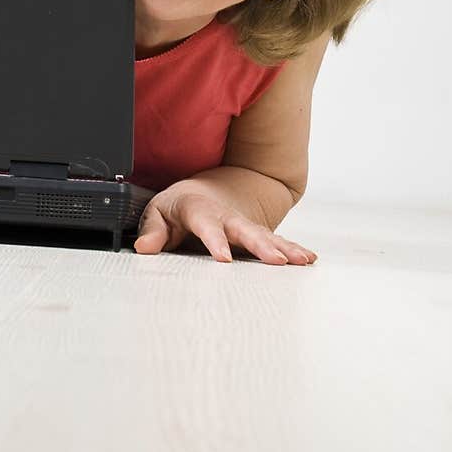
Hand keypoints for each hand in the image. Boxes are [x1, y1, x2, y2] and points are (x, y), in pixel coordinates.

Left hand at [133, 178, 316, 263]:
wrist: (204, 191)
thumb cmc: (180, 205)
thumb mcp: (158, 211)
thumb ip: (152, 230)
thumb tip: (144, 248)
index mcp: (200, 210)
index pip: (208, 226)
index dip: (216, 242)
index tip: (224, 259)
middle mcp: (227, 217)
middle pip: (245, 231)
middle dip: (261, 246)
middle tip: (276, 261)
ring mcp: (245, 226)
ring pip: (266, 236)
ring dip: (284, 248)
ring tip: (301, 261)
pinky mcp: (256, 236)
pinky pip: (276, 242)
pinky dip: (292, 249)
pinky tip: (307, 259)